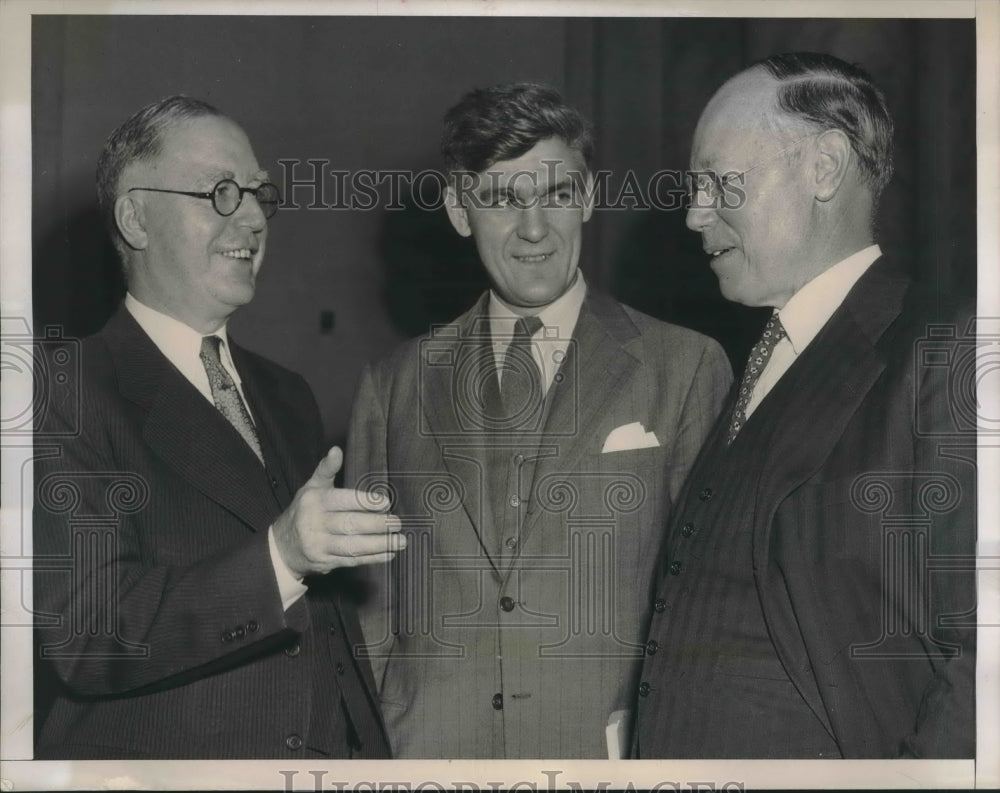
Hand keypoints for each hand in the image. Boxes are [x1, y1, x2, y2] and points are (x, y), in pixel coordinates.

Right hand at [272, 446, 403, 577]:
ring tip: (400, 541)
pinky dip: (372, 558)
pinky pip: (352, 560)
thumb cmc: (304, 511)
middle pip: (350, 524)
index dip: (364, 502)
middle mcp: (315, 523)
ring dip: (379, 544)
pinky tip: (389, 554)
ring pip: (353, 545)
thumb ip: (327, 469)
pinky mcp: (325, 562)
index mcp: (314, 501)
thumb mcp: (311, 487)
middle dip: (377, 525)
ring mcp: (319, 545)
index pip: (342, 500)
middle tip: (398, 523)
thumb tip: (336, 450)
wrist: (282, 547)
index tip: (385, 503)